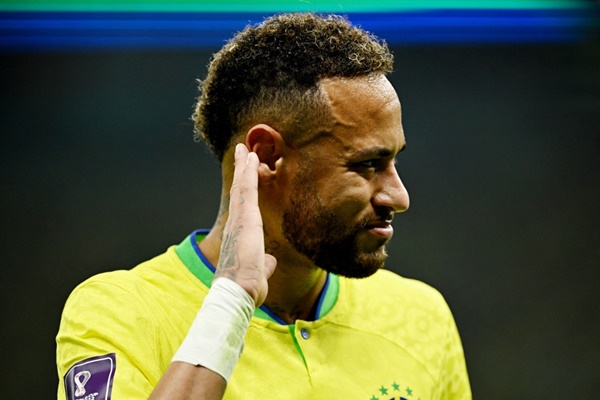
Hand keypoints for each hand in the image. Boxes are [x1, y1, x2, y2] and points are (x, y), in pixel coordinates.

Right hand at [214, 143, 276, 306]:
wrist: (237, 292)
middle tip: (241, 151)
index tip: (245, 173)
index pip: (243, 206)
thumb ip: (265, 263)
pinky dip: (248, 171)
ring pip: (242, 186)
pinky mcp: (246, 217)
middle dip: (241, 170)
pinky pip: (247, 188)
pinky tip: (251, 157)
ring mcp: (240, 219)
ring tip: (245, 148)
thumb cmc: (247, 286)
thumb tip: (269, 261)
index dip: (244, 188)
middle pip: (239, 191)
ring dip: (244, 165)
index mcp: (240, 235)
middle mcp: (236, 223)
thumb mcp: (260, 272)